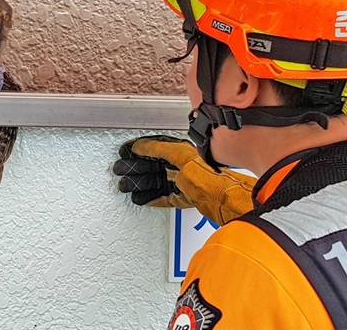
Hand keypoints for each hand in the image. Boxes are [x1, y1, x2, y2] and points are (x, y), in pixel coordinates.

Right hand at [112, 135, 256, 224]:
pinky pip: (165, 196)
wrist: (226, 200)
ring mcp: (184, 183)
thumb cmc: (211, 177)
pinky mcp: (185, 198)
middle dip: (135, 168)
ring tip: (126, 185)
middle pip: (153, 166)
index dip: (139, 149)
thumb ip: (161, 149)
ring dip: (140, 184)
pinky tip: (143, 198)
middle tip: (120, 169)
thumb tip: (143, 145)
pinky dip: (152, 198)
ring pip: (156, 181)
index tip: (126, 151)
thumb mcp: (181, 157)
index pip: (156, 148)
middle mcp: (182, 166)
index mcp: (182, 153)